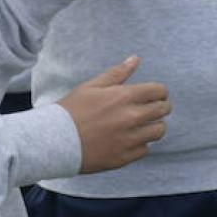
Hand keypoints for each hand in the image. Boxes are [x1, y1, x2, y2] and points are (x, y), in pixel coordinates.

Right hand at [59, 56, 171, 173]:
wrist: (54, 142)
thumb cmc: (71, 110)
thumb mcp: (91, 86)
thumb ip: (117, 73)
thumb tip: (135, 59)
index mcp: (123, 97)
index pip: (158, 91)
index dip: (160, 92)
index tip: (156, 94)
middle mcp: (130, 118)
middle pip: (163, 110)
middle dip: (162, 107)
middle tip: (154, 108)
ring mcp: (128, 139)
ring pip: (158, 131)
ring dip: (154, 126)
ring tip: (144, 125)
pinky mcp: (124, 157)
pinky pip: (145, 149)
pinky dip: (141, 144)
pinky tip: (130, 139)